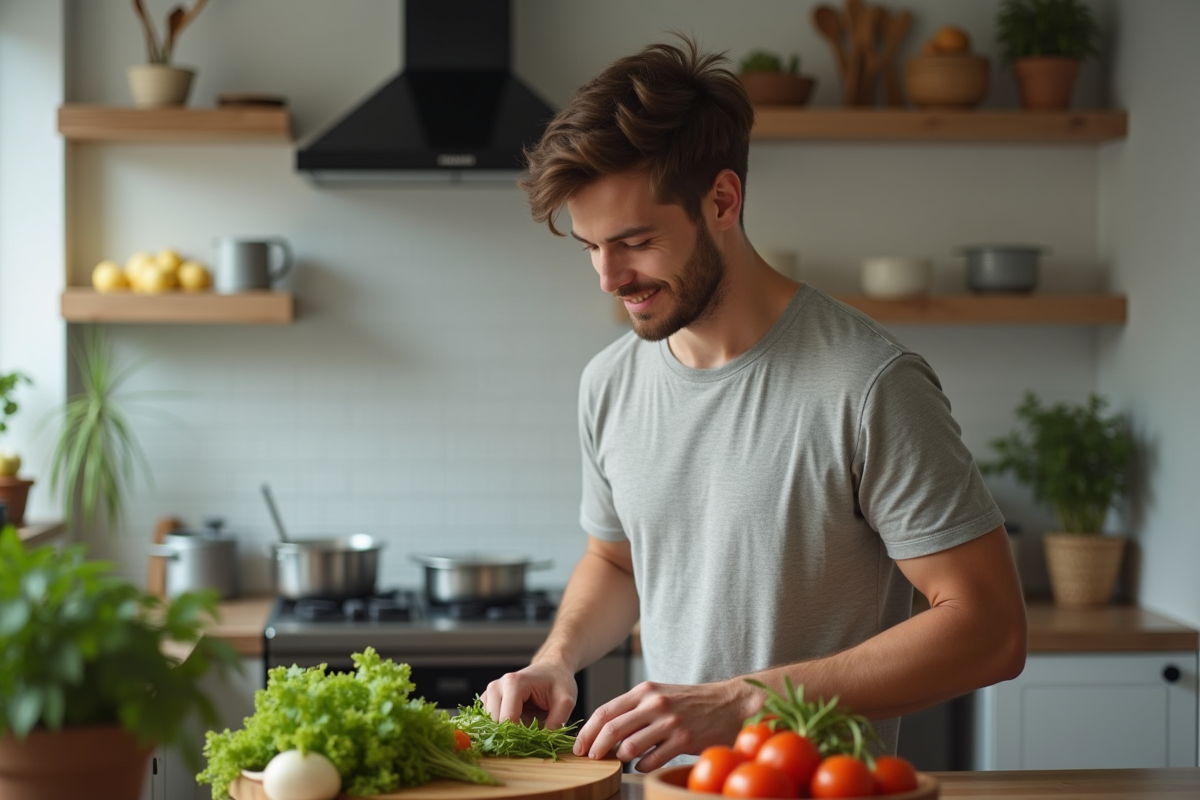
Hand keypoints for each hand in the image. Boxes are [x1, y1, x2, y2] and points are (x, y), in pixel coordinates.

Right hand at [482, 661, 578, 730]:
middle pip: (496, 723)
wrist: (551, 669)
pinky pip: (489, 720)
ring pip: (490, 724)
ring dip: (506, 730)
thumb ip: (557, 721)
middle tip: (531, 732)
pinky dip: (501, 726)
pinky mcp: (488, 699)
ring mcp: (490, 692)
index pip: (507, 719)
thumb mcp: (566, 701)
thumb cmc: (558, 682)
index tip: (534, 739)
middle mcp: (497, 686)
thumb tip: (543, 742)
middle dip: (512, 733)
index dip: (520, 735)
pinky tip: (517, 721)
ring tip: (526, 724)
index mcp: (513, 683)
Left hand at [574, 679, 749, 771]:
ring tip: (623, 759)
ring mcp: (669, 722)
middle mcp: (654, 704)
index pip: (605, 711)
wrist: (730, 703)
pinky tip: (644, 764)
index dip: (587, 731)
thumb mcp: (661, 693)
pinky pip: (651, 760)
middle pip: (611, 729)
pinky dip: (643, 766)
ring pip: (629, 747)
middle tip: (591, 758)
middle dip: (596, 748)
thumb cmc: (691, 701)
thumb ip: (635, 707)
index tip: (579, 746)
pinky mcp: (684, 740)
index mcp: (645, 691)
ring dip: (621, 757)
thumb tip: (605, 729)